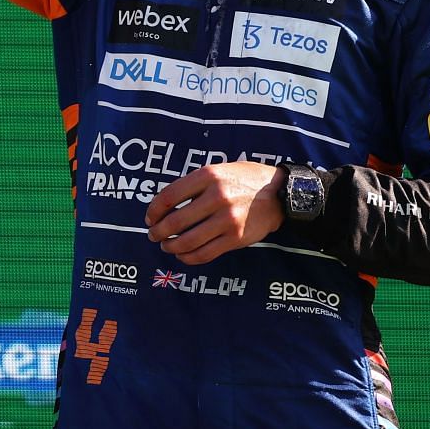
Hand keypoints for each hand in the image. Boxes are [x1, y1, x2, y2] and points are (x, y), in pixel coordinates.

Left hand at [144, 162, 285, 264]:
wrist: (279, 194)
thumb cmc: (243, 180)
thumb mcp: (217, 170)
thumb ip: (192, 185)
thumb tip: (163, 206)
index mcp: (208, 176)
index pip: (168, 197)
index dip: (153, 210)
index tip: (150, 218)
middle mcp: (217, 197)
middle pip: (174, 222)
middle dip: (157, 232)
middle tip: (153, 235)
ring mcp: (227, 220)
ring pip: (187, 242)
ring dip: (170, 246)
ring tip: (166, 245)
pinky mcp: (236, 238)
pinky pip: (205, 254)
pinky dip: (188, 258)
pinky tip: (182, 255)